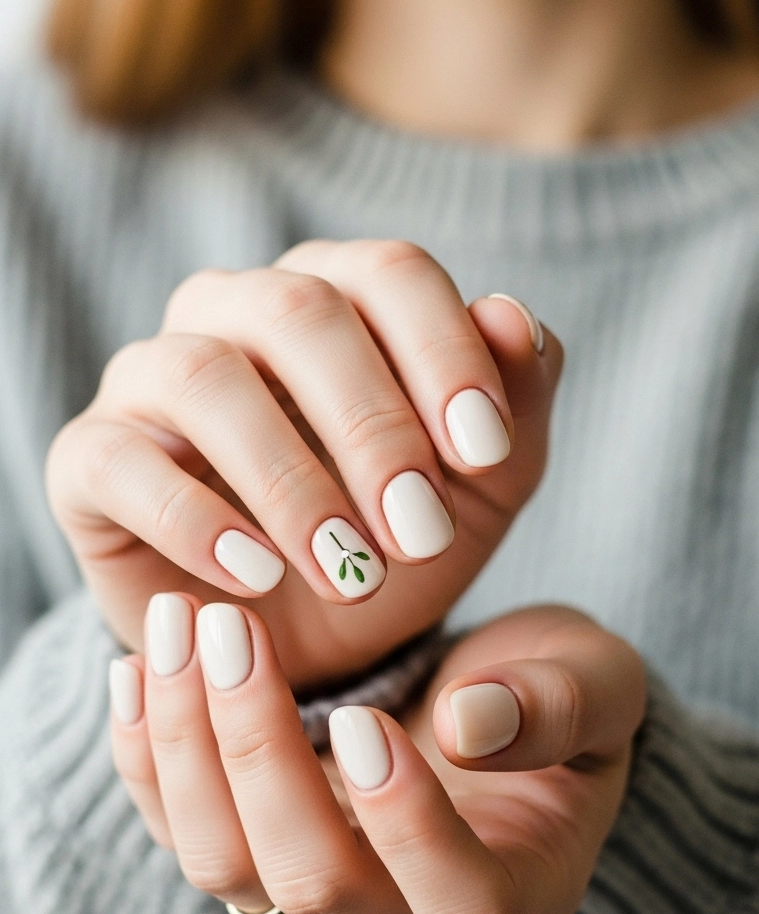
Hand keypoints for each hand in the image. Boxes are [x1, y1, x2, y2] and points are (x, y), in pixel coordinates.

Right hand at [46, 240, 559, 689]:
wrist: (306, 641)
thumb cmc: (395, 542)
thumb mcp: (479, 489)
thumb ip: (513, 405)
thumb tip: (511, 314)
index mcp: (333, 295)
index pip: (388, 272)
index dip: (443, 352)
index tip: (484, 451)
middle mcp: (232, 312)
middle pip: (298, 311)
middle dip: (372, 425)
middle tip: (421, 532)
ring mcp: (150, 378)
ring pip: (204, 376)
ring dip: (290, 480)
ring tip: (349, 571)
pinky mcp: (90, 459)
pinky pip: (121, 462)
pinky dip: (195, 521)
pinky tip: (259, 578)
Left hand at [110, 597, 644, 913]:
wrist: (488, 705)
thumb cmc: (556, 693)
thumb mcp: (595, 681)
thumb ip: (558, 705)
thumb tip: (471, 725)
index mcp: (518, 890)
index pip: (461, 900)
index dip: (409, 825)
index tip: (366, 719)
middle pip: (315, 884)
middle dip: (259, 755)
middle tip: (229, 628)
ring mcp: (320, 899)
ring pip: (227, 865)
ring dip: (187, 746)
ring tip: (178, 626)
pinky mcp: (254, 855)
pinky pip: (180, 828)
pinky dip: (148, 754)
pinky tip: (137, 665)